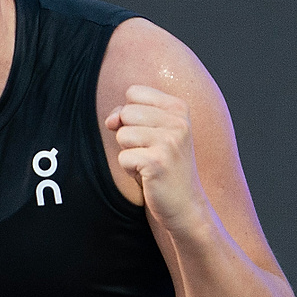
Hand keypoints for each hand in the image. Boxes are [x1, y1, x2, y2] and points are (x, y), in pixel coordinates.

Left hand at [105, 85, 208, 231]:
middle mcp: (178, 121)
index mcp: (179, 107)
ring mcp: (169, 141)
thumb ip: (128, 114)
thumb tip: (111, 120)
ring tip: (148, 163)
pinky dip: (129, 170)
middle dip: (129, 135)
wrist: (185, 204)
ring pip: (122, 134)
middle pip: (126, 112)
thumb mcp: (151, 132)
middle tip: (149, 152)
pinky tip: (148, 175)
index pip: (134, 92)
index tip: (148, 133)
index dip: (130, 114)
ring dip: (129, 153)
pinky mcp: (157, 162)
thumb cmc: (163, 166)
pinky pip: (123, 158)